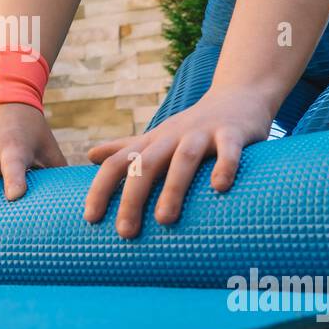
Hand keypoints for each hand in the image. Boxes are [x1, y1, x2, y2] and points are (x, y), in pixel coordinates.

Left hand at [84, 86, 274, 238]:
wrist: (239, 96)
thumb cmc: (193, 127)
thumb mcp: (157, 136)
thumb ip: (126, 148)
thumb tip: (90, 155)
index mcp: (153, 142)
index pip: (118, 164)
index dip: (100, 188)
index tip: (91, 219)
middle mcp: (173, 136)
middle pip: (146, 164)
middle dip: (132, 198)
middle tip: (125, 232)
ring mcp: (203, 133)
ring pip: (183, 159)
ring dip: (172, 188)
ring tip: (164, 220)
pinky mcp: (233, 133)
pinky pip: (228, 150)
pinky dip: (225, 166)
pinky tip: (220, 188)